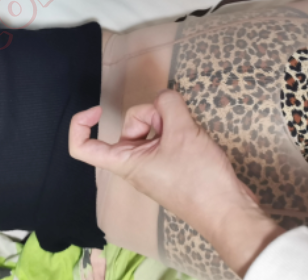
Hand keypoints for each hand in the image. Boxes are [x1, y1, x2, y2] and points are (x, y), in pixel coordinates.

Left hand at [69, 90, 283, 275]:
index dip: (81, 124)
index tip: (98, 109)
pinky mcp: (169, 162)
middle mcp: (133, 162)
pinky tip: (192, 136)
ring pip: (150, 127)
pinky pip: (164, 136)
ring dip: (167, 121)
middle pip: (129, 125)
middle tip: (173, 125)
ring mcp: (152, 163)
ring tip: (188, 134)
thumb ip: (168, 105)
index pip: (82, 148)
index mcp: (123, 162)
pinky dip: (175, 129)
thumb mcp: (183, 133)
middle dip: (151, 115)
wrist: (227, 211)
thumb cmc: (198, 180)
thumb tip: (164, 96)